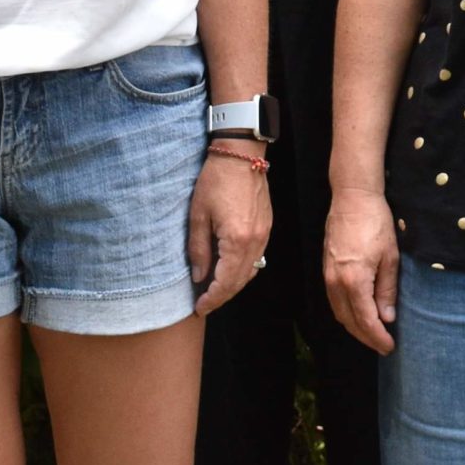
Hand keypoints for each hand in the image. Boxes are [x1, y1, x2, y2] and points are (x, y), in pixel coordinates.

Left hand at [189, 147, 272, 315]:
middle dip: (222, 297)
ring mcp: (264, 234)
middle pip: (240, 281)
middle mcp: (255, 241)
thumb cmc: (216, 181)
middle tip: (204, 306)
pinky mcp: (267, 227)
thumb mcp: (198, 216)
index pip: (225, 282)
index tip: (199, 309)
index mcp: (237, 240)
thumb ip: (198, 250)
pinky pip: (256, 258)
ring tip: (214, 291)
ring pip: (251, 272)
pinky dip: (243, 271)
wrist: (241, 155)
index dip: (212, 299)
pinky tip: (229, 270)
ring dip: (233, 286)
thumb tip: (199, 277)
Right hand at [322, 187, 400, 353]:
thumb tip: (387, 317)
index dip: (378, 337)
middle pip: (349, 322)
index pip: (366, 321)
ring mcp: (327, 277)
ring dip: (355, 327)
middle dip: (366, 337)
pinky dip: (346, 313)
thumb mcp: (390, 257)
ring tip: (373, 334)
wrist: (352, 198)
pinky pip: (334, 301)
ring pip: (339, 313)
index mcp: (354, 281)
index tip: (389, 347)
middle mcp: (336, 283)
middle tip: (383, 345)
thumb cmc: (376, 223)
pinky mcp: (325, 269)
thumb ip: (387, 290)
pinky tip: (358, 313)